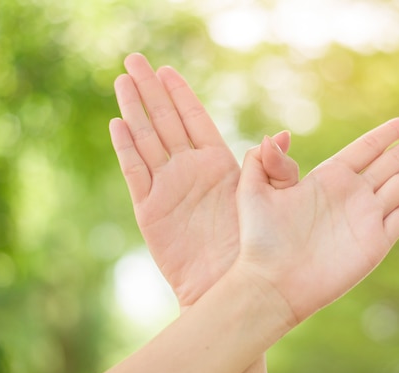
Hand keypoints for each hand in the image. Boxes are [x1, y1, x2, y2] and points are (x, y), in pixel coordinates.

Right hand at [109, 53, 291, 308]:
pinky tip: (119, 124)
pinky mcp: (150, 209)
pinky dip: (127, 148)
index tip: (167, 69)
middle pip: (165, 120)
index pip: (195, 119)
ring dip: (135, 110)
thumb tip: (279, 136)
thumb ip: (277, 169)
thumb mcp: (273, 202)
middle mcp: (188, 169)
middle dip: (150, 90)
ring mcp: (167, 187)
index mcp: (217, 163)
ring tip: (123, 81)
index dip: (180, 94)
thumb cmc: (254, 246)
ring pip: (146, 139)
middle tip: (134, 59)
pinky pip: (136, 172)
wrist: (227, 287)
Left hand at [235, 117, 398, 321]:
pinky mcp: (376, 243)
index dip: (389, 133)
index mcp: (329, 178)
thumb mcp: (253, 191)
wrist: (273, 283)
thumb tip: (278, 134)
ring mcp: (366, 218)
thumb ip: (264, 160)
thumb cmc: (260, 239)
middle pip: (394, 161)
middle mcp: (352, 194)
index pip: (367, 148)